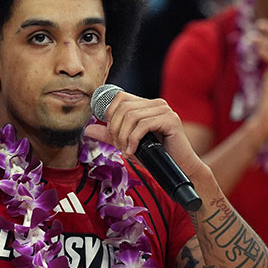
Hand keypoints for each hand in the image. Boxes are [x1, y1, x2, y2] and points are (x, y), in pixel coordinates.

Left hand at [84, 91, 204, 176]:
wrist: (180, 169)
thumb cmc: (155, 156)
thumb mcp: (127, 143)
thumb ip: (109, 135)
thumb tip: (87, 129)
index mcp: (146, 105)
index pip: (120, 98)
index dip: (110, 114)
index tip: (110, 135)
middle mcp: (156, 103)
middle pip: (123, 107)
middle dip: (115, 128)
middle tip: (118, 146)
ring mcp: (164, 110)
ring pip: (132, 116)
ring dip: (123, 136)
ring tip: (125, 150)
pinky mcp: (170, 120)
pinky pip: (143, 125)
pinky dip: (133, 140)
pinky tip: (133, 151)